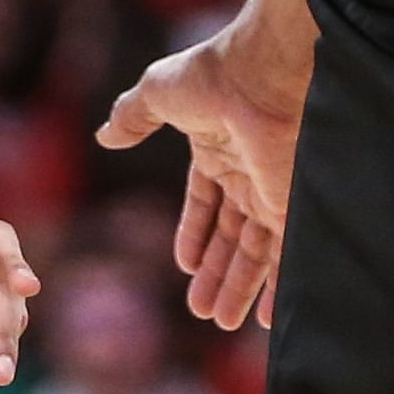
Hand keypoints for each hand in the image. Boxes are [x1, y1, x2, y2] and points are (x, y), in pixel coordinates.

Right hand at [98, 32, 305, 331]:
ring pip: (252, 253)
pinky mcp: (289, 206)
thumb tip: (105, 136)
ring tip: (223, 322)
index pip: (206, 201)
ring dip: (237, 288)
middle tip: (203, 312)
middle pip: (230, 236)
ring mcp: (269, 192)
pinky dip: (274, 287)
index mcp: (216, 148)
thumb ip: (131, 116)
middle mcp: (246, 174)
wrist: (262, 71)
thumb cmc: (211, 74)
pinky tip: (264, 317)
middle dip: (217, 274)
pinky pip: (283, 256)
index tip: (186, 266)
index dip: (196, 233)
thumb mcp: (157, 93)